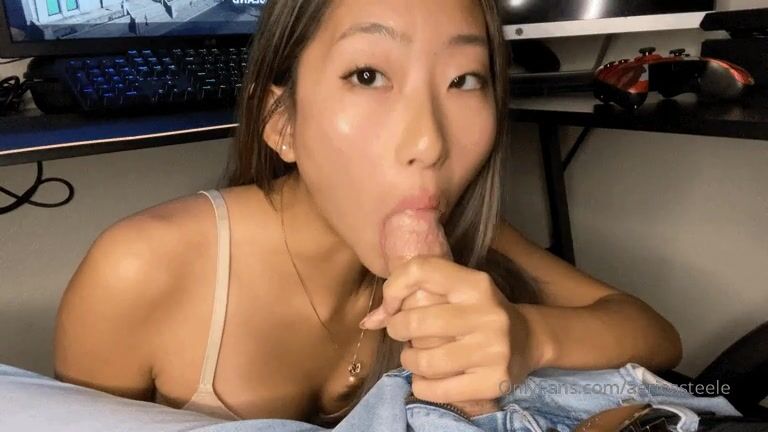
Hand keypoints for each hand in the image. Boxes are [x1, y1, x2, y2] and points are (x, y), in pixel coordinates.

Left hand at [360, 256, 539, 412]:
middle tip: (402, 334)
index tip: (392, 306)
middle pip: (415, 322)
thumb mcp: (457, 293)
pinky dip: (422, 385)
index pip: (420, 270)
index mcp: (475, 283)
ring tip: (416, 358)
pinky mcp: (493, 381)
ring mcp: (492, 349)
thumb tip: (368, 321)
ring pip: (424, 360)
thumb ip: (415, 297)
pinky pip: (436, 388)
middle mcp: (486, 313)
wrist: (530, 340)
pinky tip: (427, 378)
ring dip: (409, 361)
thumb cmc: (480, 312)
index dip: (394, 288)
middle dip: (397, 330)